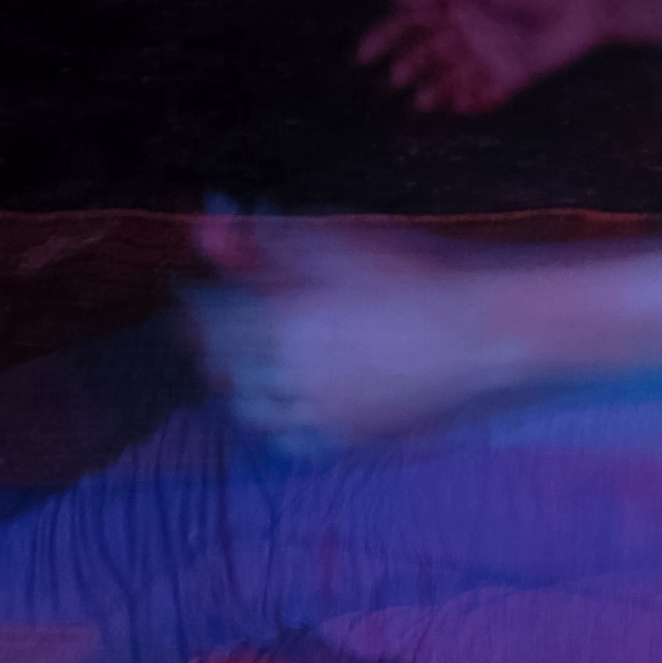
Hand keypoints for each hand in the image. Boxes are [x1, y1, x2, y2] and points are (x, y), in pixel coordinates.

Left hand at [184, 217, 517, 448]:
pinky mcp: (347, 437)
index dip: (193, 301)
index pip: (209, 316)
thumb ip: (270, 238)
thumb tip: (222, 221)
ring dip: (240, 386)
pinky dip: (278, 422)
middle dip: (212, 344)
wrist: (474, 332)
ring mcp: (318, 412)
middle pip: (224, 366)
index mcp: (279, 321)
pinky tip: (288, 403)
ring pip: (253, 409)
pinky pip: (292, 441)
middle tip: (213, 328)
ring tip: (247, 366)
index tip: (187, 289)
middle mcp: (288, 374)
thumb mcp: (336, 242)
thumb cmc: (411, 276)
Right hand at [356, 0, 617, 113]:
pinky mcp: (509, 79)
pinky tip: (458, 103)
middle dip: (410, 68)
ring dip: (434, 93)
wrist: (580, 6)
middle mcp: (466, 36)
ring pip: (449, 82)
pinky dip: (468, 103)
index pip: (410, 25)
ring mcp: (486, 60)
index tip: (364, 55)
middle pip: (426, 57)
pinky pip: (481, 98)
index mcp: (455, 9)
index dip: (385, 39)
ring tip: (423, 100)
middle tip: (400, 78)